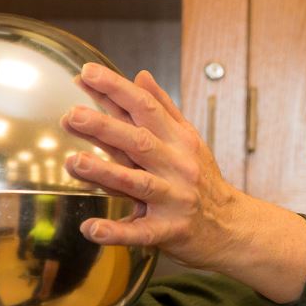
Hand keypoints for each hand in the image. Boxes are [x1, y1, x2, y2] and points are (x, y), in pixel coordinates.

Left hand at [61, 62, 305, 301]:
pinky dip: (117, 231)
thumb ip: (163, 108)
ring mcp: (174, 199)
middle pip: (140, 142)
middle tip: (72, 114)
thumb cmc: (205, 182)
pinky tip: (92, 229)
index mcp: (179, 142)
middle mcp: (177, 167)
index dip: (117, 89)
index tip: (87, 73)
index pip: (146, 108)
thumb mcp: (189, 140)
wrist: (232, 227)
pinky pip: (141, 232)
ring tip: (74, 163)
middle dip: (105, 127)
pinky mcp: (168, 230)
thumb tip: (140, 75)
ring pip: (138, 183)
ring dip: (106, 173)